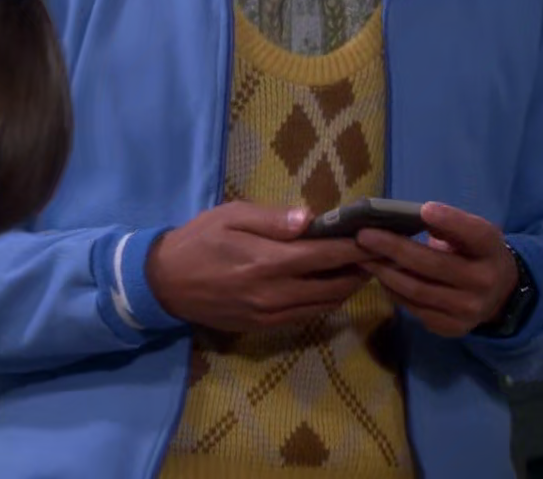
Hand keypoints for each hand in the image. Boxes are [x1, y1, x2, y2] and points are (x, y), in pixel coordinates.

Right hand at [147, 202, 374, 332]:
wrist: (164, 283)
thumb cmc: (198, 241)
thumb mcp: (230, 216)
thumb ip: (272, 219)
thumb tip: (310, 219)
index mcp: (267, 261)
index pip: (325, 256)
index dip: (355, 249)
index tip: (377, 238)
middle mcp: (274, 293)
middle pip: (332, 285)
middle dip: (359, 270)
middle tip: (377, 255)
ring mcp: (270, 314)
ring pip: (323, 305)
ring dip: (346, 288)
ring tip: (361, 270)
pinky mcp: (264, 326)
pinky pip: (306, 316)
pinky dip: (325, 302)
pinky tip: (331, 287)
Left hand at [356, 203, 518, 337]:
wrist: (499, 295)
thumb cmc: (475, 253)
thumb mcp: (471, 233)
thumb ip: (449, 225)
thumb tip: (410, 216)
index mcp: (491, 250)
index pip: (474, 234)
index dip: (450, 221)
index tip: (425, 209)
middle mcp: (484, 282)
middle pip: (433, 265)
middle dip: (394, 249)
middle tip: (364, 237)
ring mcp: (468, 309)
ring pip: (418, 291)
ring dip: (386, 273)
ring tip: (363, 257)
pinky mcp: (452, 328)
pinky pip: (415, 309)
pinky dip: (394, 292)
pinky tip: (381, 277)